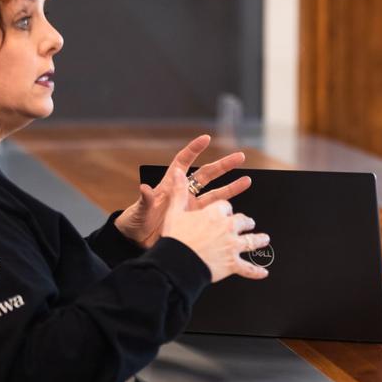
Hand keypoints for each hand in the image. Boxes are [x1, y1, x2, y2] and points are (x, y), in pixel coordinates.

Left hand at [114, 134, 250, 248]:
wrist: (137, 242)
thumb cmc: (134, 223)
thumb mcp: (138, 212)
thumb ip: (145, 200)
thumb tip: (144, 188)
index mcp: (169, 186)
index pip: (183, 162)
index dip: (193, 150)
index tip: (206, 139)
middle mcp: (183, 194)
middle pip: (207, 175)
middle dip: (223, 165)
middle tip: (240, 157)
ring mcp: (191, 207)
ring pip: (215, 195)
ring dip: (231, 188)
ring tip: (247, 180)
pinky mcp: (195, 222)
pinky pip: (212, 215)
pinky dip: (224, 213)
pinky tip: (237, 211)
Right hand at [161, 199, 270, 283]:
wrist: (177, 263)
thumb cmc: (175, 239)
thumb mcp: (175, 212)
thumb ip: (178, 192)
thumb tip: (177, 174)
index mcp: (215, 213)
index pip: (226, 206)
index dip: (225, 209)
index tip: (225, 211)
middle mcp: (228, 228)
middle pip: (242, 221)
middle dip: (245, 222)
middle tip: (248, 223)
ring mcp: (233, 246)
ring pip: (252, 241)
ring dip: (259, 240)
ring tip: (265, 239)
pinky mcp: (233, 264)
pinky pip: (248, 268)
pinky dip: (256, 271)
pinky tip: (263, 272)